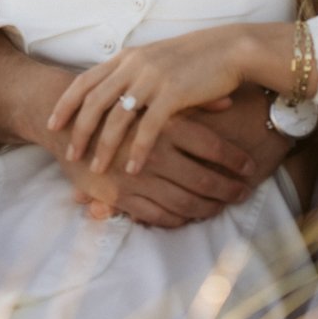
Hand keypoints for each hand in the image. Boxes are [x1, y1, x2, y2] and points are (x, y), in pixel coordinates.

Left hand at [48, 26, 249, 176]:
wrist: (230, 49)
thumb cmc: (195, 59)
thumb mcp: (156, 60)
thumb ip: (133, 73)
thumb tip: (115, 93)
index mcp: (127, 57)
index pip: (85, 81)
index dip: (65, 103)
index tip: (51, 124)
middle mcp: (134, 65)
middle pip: (94, 101)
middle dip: (78, 131)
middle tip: (69, 155)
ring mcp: (152, 78)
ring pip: (116, 117)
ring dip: (104, 146)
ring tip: (96, 169)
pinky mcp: (172, 93)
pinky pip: (148, 127)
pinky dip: (136, 150)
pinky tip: (132, 169)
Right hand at [54, 108, 257, 227]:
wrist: (68, 122)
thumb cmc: (117, 106)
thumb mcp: (154, 99)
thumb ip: (193, 102)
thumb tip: (228, 100)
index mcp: (166, 126)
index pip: (214, 149)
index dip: (236, 162)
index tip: (249, 168)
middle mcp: (156, 154)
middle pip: (204, 181)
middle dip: (228, 190)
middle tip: (243, 193)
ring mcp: (139, 179)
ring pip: (185, 203)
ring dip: (208, 208)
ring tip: (220, 206)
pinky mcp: (122, 197)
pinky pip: (158, 216)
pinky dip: (178, 219)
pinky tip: (188, 215)